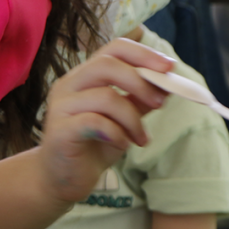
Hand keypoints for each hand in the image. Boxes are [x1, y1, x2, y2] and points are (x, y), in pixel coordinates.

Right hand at [39, 38, 171, 202]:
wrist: (65, 179)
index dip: (144, 54)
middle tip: (160, 103)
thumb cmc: (95, 144)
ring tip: (141, 138)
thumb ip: (141, 100)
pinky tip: (123, 144)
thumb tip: (168, 83)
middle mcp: (69, 84)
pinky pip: (95, 122)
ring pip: (105, 96)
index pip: (114, 49)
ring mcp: (61, 106)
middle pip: (107, 64)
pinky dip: (117, 133)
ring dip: (132, 118)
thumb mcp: (125, 120)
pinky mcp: (59, 131)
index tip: (169, 68)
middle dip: (140, 82)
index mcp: (86, 75)